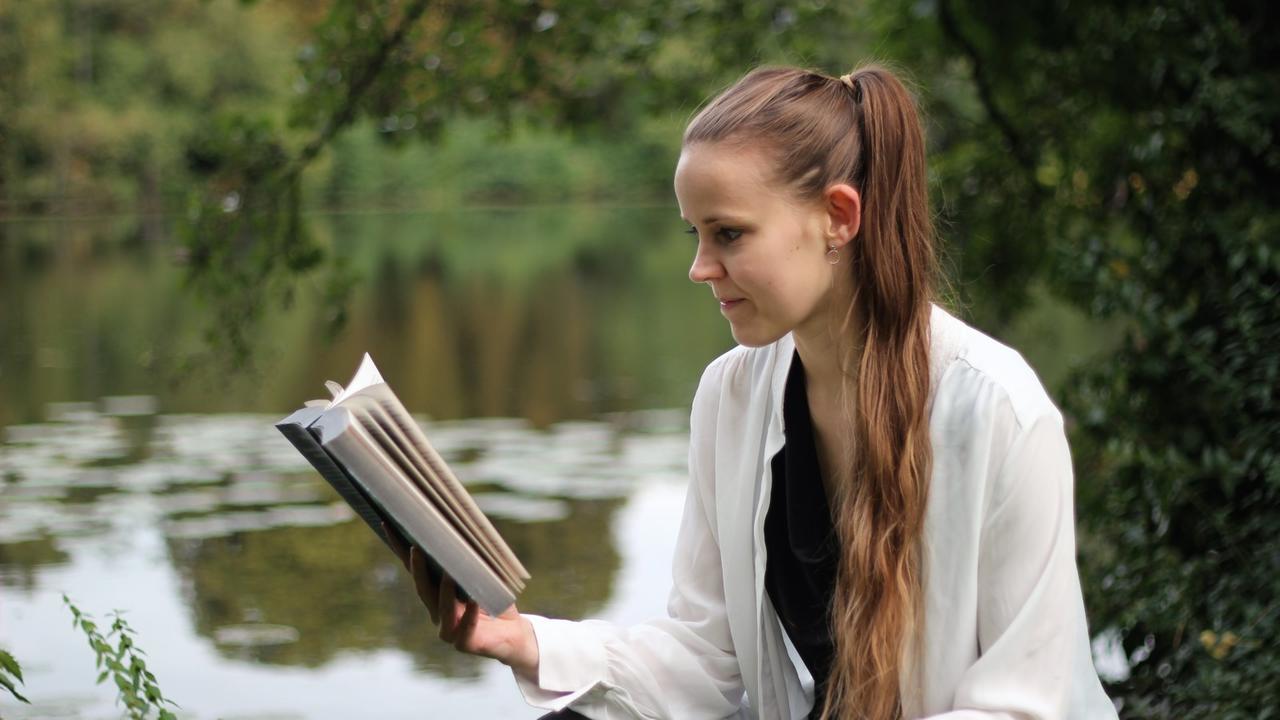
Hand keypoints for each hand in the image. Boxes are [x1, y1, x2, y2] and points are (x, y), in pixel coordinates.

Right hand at [382, 522, 539, 680]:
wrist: (513, 633)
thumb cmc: (496, 601)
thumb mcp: (483, 576)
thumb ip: (471, 560)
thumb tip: (465, 526)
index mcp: (436, 594)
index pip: (415, 569)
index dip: (400, 549)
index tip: (388, 524)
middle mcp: (437, 612)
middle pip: (423, 589)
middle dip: (418, 569)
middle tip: (416, 549)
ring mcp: (449, 630)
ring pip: (442, 609)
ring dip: (444, 590)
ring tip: (448, 574)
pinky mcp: (465, 642)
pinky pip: (466, 627)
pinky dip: (470, 614)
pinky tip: (474, 601)